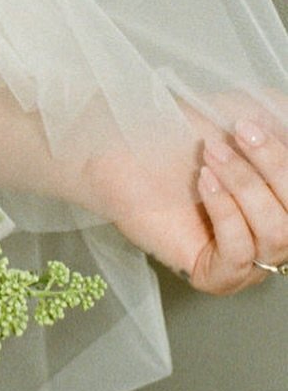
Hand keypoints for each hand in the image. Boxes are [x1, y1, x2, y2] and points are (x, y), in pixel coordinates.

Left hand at [192, 115, 287, 292]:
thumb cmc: (178, 133)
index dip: (286, 160)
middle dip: (275, 166)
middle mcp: (275, 236)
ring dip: (245, 185)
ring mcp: (249, 261)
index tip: (254, 124)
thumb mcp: (238, 115)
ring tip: (211, 155)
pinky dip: (226, 210)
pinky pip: (240, 251)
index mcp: (282, 202)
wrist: (119, 146)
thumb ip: (275, 118)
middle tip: (239, 133)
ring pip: (277, 234)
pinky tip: (204, 181)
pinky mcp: (216, 275)